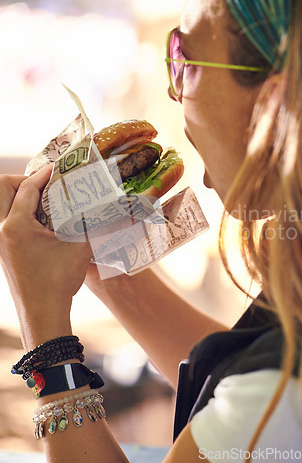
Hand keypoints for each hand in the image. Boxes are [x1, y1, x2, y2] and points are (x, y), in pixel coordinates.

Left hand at [0, 167, 91, 348]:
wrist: (43, 314)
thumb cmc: (60, 282)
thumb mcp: (80, 246)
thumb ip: (92, 221)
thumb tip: (108, 204)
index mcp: (17, 225)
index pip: (27, 187)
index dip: (45, 174)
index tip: (60, 169)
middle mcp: (1, 229)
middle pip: (3, 188)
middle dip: (24, 180)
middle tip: (46, 186)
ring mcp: (0, 241)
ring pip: (1, 204)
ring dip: (20, 196)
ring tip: (45, 201)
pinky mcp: (3, 250)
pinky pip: (5, 219)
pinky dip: (20, 212)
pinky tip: (43, 221)